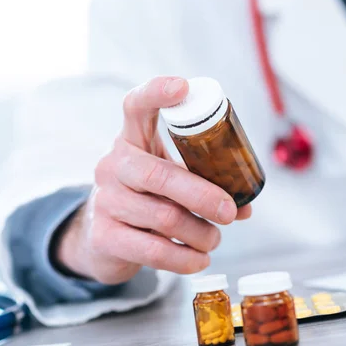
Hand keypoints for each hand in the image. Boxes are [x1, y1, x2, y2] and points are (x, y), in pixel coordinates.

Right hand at [55, 76, 251, 283]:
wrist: (100, 238)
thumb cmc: (145, 198)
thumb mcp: (167, 180)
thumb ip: (203, 184)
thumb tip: (245, 206)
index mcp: (131, 140)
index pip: (135, 106)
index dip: (156, 92)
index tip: (183, 86)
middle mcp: (113, 165)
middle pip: (160, 175)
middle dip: (204, 196)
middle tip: (230, 212)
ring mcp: (105, 200)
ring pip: (164, 217)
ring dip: (200, 233)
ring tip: (214, 239)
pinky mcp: (105, 236)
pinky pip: (153, 250)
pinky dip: (184, 259)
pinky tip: (198, 259)